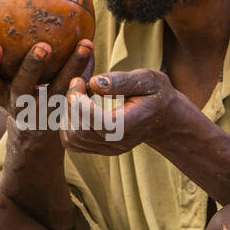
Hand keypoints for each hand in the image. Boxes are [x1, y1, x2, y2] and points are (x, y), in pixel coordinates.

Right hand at [0, 39, 94, 143]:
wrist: (34, 127)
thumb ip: (0, 46)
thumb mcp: (1, 75)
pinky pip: (79, 91)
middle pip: (23, 87)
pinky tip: (92, 48)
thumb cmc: (14, 86)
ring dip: (73, 67)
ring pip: (60, 91)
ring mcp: (44, 112)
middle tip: (43, 46)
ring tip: (85, 44)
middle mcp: (17, 105)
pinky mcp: (65, 113)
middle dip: (32, 67)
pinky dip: (87, 71)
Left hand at [59, 68, 178, 155]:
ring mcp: (107, 149)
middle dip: (71, 103)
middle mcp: (118, 142)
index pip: (101, 123)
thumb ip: (122, 81)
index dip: (82, 105)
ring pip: (72, 138)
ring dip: (67, 113)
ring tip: (78, 92)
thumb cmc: (155, 93)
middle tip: (77, 81)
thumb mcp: (148, 80)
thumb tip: (94, 83)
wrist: (162, 117)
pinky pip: (71, 142)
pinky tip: (77, 106)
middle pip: (81, 131)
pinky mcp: (98, 149)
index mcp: (132, 125)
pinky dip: (67, 122)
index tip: (78, 81)